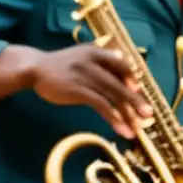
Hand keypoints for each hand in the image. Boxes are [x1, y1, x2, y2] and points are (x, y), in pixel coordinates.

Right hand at [28, 45, 152, 139]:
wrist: (34, 68)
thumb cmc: (62, 64)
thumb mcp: (84, 56)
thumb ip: (104, 60)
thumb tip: (126, 67)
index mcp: (98, 53)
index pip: (121, 64)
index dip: (131, 77)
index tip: (138, 90)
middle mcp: (95, 63)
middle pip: (120, 84)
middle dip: (136, 101)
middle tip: (148, 115)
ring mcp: (86, 76)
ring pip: (113, 97)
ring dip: (127, 114)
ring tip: (136, 129)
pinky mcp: (78, 90)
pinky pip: (101, 105)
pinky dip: (113, 118)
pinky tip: (120, 128)